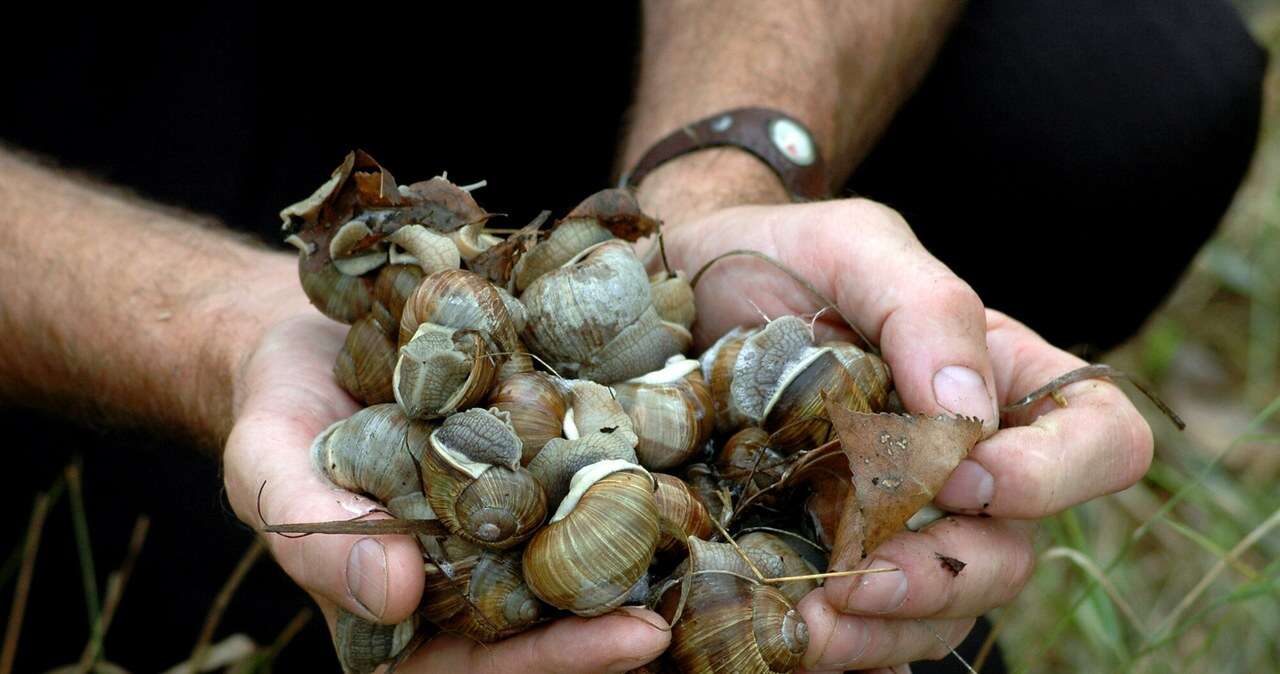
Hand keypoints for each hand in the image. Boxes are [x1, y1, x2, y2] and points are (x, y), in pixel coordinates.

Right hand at [219, 274, 668, 671]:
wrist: (308, 332)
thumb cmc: (276, 412)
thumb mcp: (269, 467)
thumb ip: (315, 534)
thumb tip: (389, 595)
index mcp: (405, 607)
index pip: (484, 661)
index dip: (556, 661)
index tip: (629, 643)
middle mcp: (468, 570)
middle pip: (547, 619)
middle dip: (609, 626)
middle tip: (675, 614)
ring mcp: (505, 514)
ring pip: (578, 553)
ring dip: (632, 552)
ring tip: (693, 539)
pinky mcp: (532, 452)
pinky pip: (582, 474)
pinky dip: (628, 472)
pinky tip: (679, 455)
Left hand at [657, 198, 1152, 669]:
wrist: (686, 294)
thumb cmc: (785, 258)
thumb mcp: (856, 246)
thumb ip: (927, 308)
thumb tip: (969, 410)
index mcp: (1001, 380)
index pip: (1101, 439)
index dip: (1055, 475)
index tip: (962, 476)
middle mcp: (967, 462)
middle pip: (1018, 550)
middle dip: (948, 576)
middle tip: (860, 574)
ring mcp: (905, 518)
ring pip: (949, 608)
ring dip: (887, 627)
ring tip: (810, 622)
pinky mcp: (839, 552)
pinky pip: (873, 627)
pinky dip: (842, 641)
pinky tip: (792, 633)